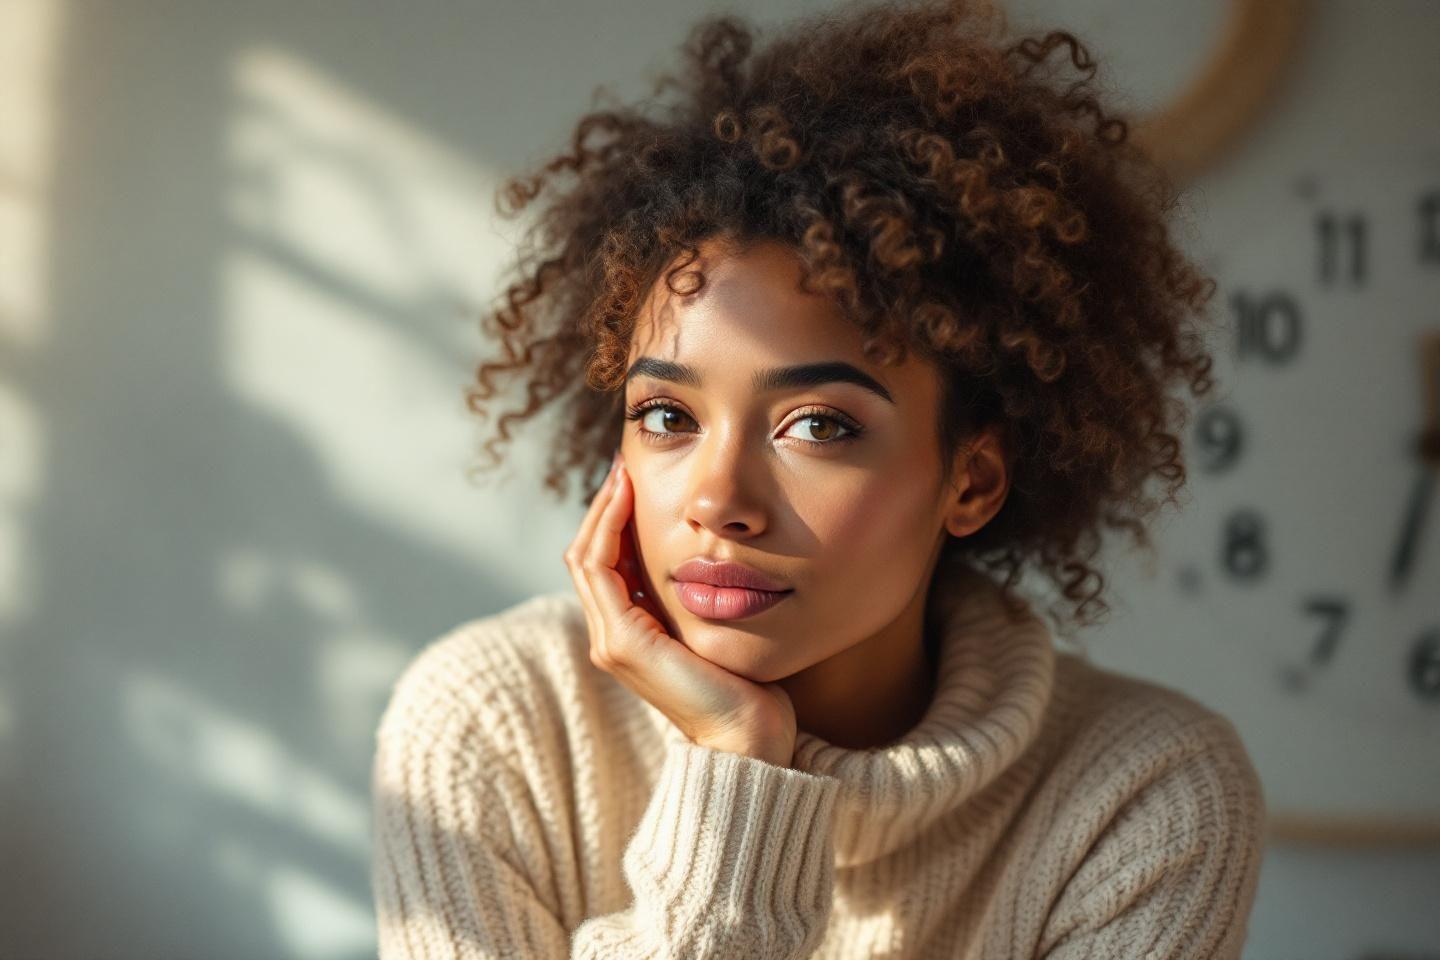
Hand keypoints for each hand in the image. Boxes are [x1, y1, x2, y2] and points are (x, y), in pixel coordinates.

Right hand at [563, 452, 797, 768]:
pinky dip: (609, 529)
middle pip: (589, 553)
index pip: (606, 563)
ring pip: (587, 556)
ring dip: (603, 509)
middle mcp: (611, 638)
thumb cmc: (746, 688)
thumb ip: (702, 600)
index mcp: (631, 634)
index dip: (616, 518)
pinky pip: (600, 570)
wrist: (749, 738)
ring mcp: (612, 642)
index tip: (637, 479)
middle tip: (624, 464)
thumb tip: (716, 556)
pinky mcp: (623, 644)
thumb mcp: (718, 629)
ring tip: (624, 472)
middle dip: (606, 506)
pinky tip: (630, 499)